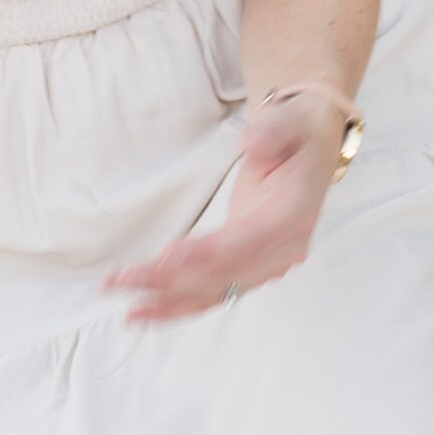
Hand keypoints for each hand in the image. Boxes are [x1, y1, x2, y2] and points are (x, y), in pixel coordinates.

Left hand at [101, 91, 341, 320]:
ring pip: (214, 290)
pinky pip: (212, 294)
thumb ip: (272, 130)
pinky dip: (178, 307)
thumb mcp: (288, 120)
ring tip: (127, 311)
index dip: (209, 252)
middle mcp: (284, 249)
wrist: (309, 153)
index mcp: (295, 212)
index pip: (249, 240)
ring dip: (168, 300)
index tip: (168, 256)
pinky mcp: (249, 270)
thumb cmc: (294, 135)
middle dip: (172, 278)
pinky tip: (144, 314)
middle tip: (124, 278)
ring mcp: (267, 265)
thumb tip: (254, 144)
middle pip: (224, 272)